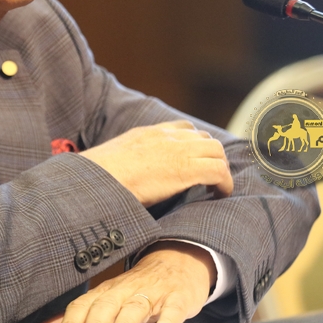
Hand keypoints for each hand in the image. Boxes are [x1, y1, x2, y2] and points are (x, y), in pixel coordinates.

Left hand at [29, 242, 216, 322]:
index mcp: (105, 292)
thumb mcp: (104, 301)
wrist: (177, 263)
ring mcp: (152, 294)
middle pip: (107, 307)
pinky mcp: (177, 299)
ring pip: (136, 308)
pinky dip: (167, 322)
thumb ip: (73, 319)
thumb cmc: (135, 289)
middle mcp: (125, 291)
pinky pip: (172, 310)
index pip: (83, 306)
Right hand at [80, 121, 232, 206]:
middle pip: (204, 137)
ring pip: (216, 151)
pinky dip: (225, 183)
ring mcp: (178, 150)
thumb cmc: (98, 177)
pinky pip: (219, 172)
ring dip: (220, 168)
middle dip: (211, 156)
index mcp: (148, 133)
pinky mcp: (187, 169)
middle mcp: (166, 137)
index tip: (196, 159)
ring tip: (216, 186)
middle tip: (210, 176)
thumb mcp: (113, 160)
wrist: (97, 180)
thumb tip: (123, 176)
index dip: (195, 143)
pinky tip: (220, 195)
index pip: (184, 128)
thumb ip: (128, 160)